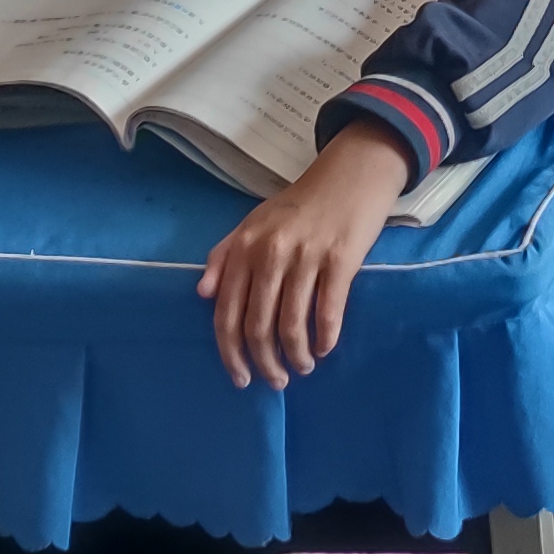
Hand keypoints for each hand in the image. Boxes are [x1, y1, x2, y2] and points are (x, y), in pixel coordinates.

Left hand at [198, 124, 413, 387]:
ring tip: (303, 367)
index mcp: (244, 247)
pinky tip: (326, 348)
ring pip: (292, 325)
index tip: (240, 378)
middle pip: (258, 326)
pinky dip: (325, 338)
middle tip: (276, 380)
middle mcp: (270, 253)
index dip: (231, 353)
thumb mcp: (253, 222)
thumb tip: (202, 294)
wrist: (351, 173)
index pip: (227, 314)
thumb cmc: (300, 203)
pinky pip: (328, 312)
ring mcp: (306, 257)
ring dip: (297, 357)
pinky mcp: (341, 260)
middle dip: (265, 363)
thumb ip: (224, 255)